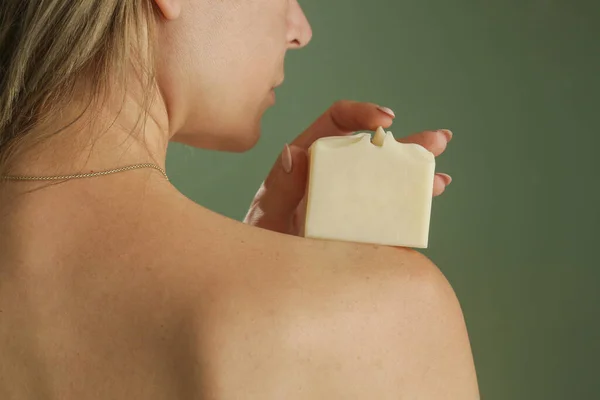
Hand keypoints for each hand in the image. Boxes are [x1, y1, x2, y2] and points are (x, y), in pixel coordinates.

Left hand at [243, 100, 453, 234]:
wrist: (266, 278)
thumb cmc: (260, 242)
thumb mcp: (265, 213)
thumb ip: (279, 185)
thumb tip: (295, 151)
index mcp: (310, 162)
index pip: (336, 123)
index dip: (361, 115)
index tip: (385, 122)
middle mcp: (334, 176)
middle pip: (373, 150)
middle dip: (407, 142)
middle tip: (436, 141)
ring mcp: (350, 201)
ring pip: (387, 177)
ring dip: (417, 171)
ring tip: (441, 178)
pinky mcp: (361, 226)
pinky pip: (390, 210)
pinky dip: (413, 202)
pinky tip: (431, 194)